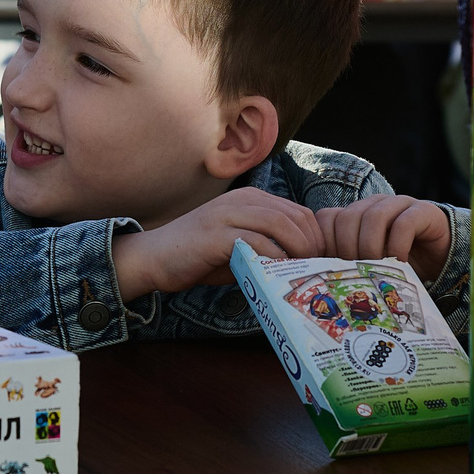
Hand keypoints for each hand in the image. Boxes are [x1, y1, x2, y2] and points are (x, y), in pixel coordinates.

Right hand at [113, 187, 324, 300]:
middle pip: (294, 216)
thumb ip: (266, 246)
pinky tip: (276, 274)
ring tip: (300, 273)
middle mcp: (241, 200)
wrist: (154, 258)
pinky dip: (274, 259)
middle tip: (314, 271)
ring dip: (298, 251)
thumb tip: (301, 264)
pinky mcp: (216, 235)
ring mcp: (228, 215)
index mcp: (249, 199)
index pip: (298, 212)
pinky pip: (257, 242)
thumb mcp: (239, 246)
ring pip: (280, 224)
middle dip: (312, 245)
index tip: (318, 263)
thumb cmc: (198, 256)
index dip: (315, 237)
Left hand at [313, 195, 453, 287]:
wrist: (443, 257)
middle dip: (347, 248)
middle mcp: (374, 204)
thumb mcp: (370, 265)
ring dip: (370, 247)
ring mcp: (399, 204)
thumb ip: (348, 264)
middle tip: (356, 272)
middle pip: (347, 217)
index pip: (327, 218)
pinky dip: (397, 246)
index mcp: (356, 214)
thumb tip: (320, 280)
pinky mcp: (423, 211)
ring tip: (376, 268)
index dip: (325, 243)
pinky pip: (403, 223)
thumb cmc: (401, 264)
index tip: (332, 269)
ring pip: (374, 217)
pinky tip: (399, 263)